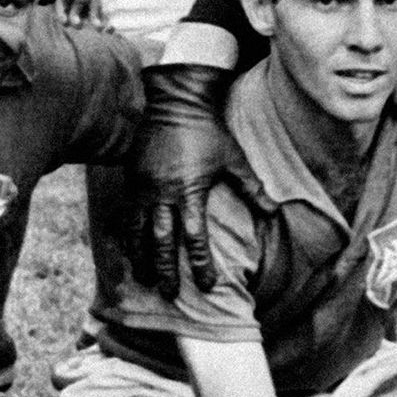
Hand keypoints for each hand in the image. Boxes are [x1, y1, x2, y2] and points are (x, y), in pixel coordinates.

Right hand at [125, 64, 237, 298]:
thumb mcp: (233, 158)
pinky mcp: (129, 179)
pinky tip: (124, 250)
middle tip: (169, 293)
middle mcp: (161, 193)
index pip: (194, 237)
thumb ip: (252, 187)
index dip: (201, 264)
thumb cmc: (207, 130)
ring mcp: (141, 187)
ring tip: (144, 278)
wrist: (173, 102)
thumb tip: (274, 212)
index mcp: (189, 190)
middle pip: (161, 241)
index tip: (207, 286)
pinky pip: (123, 213)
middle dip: (165, 270)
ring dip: (141, 257)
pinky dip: (123, 234)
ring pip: (136, 231)